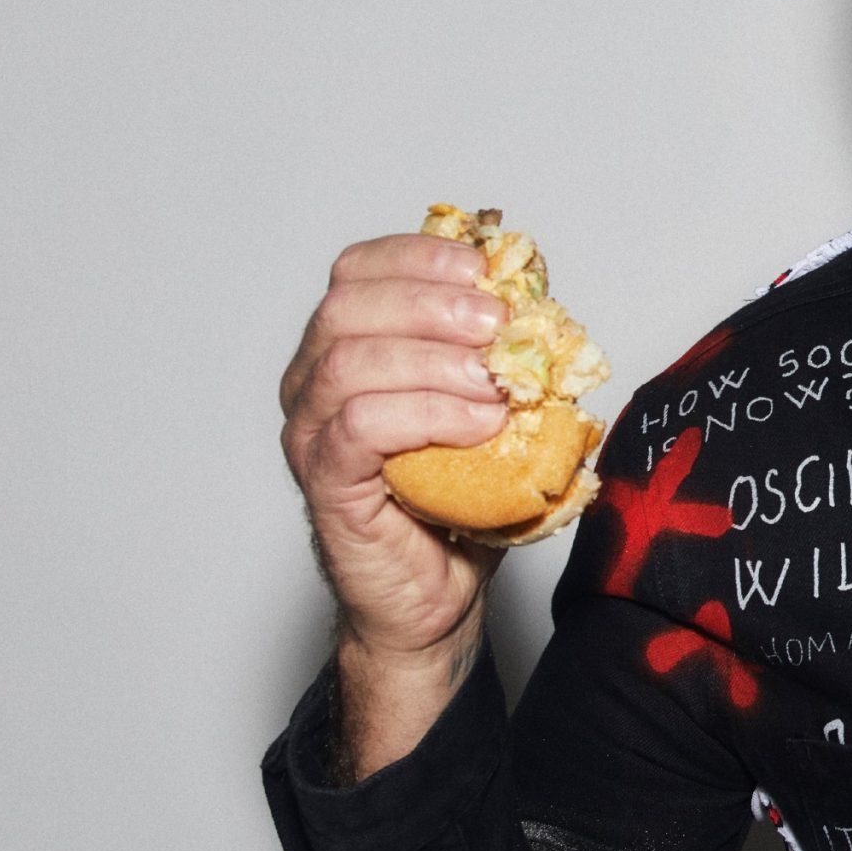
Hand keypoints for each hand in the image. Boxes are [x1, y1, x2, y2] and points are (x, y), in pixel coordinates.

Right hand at [279, 234, 511, 771]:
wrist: (435, 595)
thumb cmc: (458, 498)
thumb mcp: (491, 404)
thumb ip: (500, 350)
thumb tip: (541, 297)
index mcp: (344, 345)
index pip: (359, 269)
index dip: (420, 256)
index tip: (484, 269)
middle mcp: (311, 382)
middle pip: (347, 305)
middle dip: (432, 303)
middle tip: (499, 327)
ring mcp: (310, 433)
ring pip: (348, 363)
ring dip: (434, 361)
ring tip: (496, 385)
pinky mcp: (324, 483)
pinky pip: (359, 427)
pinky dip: (426, 414)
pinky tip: (478, 425)